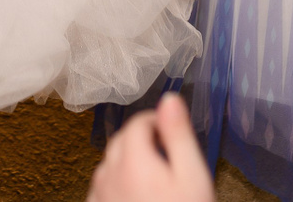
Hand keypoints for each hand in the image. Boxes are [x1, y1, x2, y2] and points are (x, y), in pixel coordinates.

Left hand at [86, 95, 214, 201]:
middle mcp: (109, 174)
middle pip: (121, 141)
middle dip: (143, 139)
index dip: (157, 121)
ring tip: (156, 179)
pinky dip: (118, 185)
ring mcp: (100, 196)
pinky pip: (103, 189)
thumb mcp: (192, 175)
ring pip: (110, 164)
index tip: (172, 131)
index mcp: (133, 159)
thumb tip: (169, 100)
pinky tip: (138, 197)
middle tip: (168, 154)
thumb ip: (178, 135)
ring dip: (129, 162)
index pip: (138, 122)